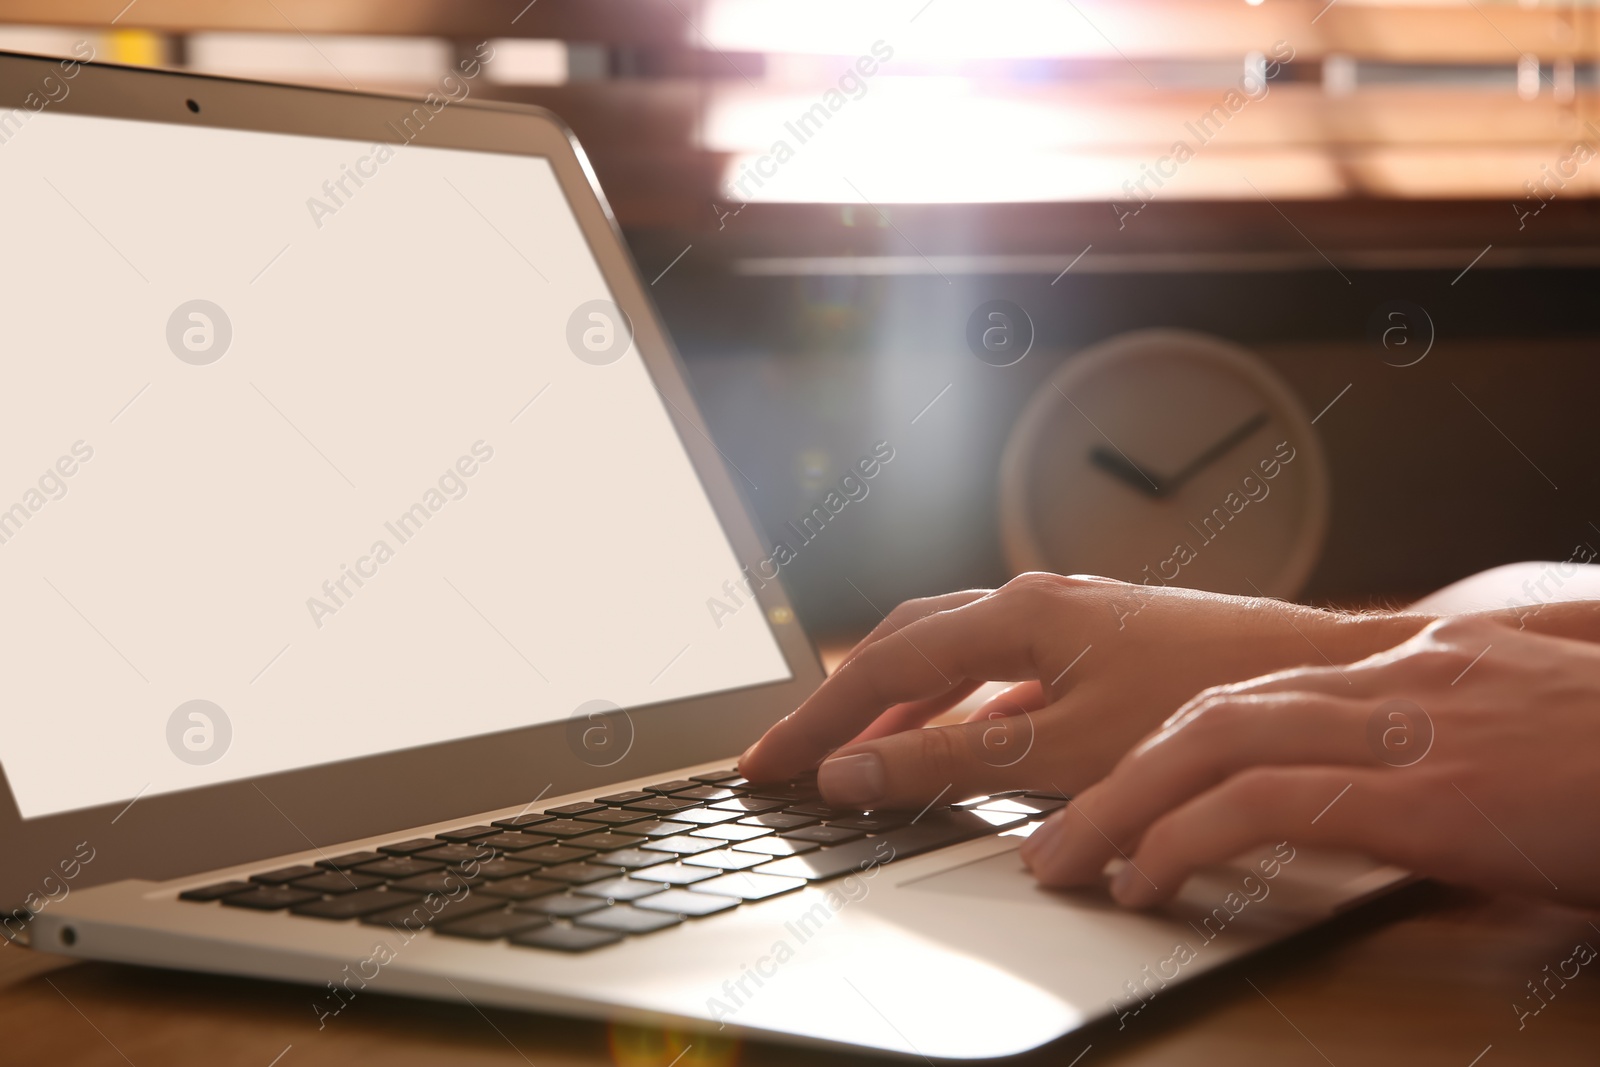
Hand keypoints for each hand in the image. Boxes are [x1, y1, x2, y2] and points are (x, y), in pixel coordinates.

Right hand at [739, 573, 1426, 809]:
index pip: (882, 667)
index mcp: (1017, 613)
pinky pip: (996, 677)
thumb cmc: (1208, 702)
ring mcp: (1065, 622)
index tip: (767, 763)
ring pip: (951, 661)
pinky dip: (954, 714)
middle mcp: (1033, 602)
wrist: (1324, 678)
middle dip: (841, 702)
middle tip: (792, 754)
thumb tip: (854, 772)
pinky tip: (951, 749)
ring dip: (895, 708)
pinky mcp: (1095, 648)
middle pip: (905, 647)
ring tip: (852, 756)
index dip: (816, 719)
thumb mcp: (1066, 750)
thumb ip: (953, 762)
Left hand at [1021, 616, 1599, 908]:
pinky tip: (1150, 877)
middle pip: (1217, 709)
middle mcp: (1405, 678)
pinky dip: (1190, 837)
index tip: (1128, 784)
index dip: (1178, 741)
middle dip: (1126, 771)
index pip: (1264, 692)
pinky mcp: (1428, 789)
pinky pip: (1269, 803)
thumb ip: (1450, 766)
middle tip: (1065, 829)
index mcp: (1426, 666)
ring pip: (1217, 744)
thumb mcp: (1529, 756)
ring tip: (1073, 861)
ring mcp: (1414, 725)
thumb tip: (1402, 812)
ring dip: (1127, 805)